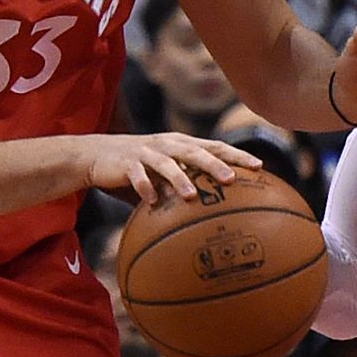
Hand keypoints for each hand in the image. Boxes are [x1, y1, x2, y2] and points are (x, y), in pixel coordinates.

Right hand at [82, 133, 261, 204]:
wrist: (96, 156)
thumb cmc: (139, 168)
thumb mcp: (165, 173)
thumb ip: (186, 185)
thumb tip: (217, 212)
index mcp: (181, 144)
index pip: (215, 146)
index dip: (237, 155)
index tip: (259, 166)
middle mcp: (167, 144)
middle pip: (195, 151)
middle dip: (215, 164)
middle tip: (232, 179)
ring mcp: (146, 152)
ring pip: (167, 163)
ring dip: (179, 178)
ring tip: (191, 196)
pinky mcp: (126, 163)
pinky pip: (137, 176)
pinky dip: (144, 188)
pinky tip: (151, 202)